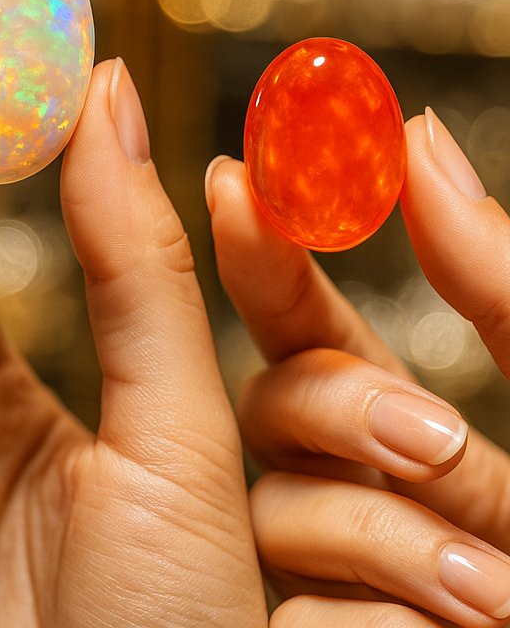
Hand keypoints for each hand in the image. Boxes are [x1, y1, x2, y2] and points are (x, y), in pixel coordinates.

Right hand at [206, 109, 509, 626]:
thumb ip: (497, 277)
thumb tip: (413, 138)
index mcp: (426, 434)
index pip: (314, 329)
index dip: (270, 251)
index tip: (233, 179)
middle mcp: (379, 497)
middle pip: (275, 405)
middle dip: (319, 391)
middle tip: (400, 403)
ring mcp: (352, 581)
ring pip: (278, 510)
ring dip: (374, 528)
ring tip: (489, 584)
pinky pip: (300, 612)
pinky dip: (369, 619)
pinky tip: (448, 627)